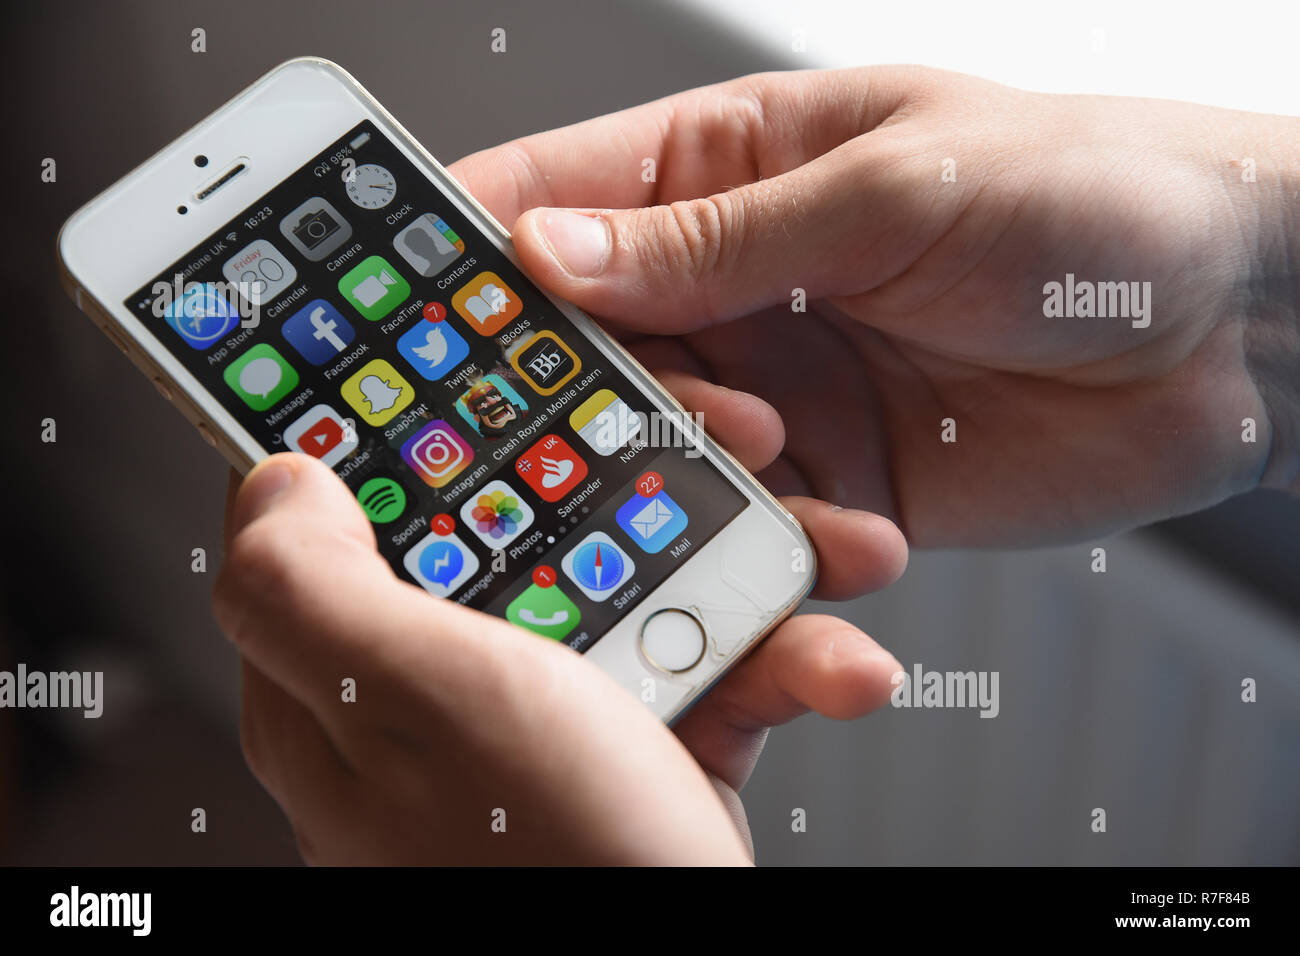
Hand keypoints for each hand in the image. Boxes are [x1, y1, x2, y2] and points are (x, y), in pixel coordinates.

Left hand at [215, 443, 903, 862]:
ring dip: (740, 560)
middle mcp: (444, 691)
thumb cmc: (548, 869)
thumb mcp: (416, 705)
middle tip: (714, 424)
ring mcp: (550, 720)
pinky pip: (705, 668)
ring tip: (827, 547)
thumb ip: (313, 587)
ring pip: (633, 580)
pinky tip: (832, 663)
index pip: (353, 502)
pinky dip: (781, 662)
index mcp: (349, 672)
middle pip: (521, 519)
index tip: (489, 339)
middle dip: (628, 464)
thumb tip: (274, 476)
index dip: (413, 411)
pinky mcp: (641, 748)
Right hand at [452, 66, 1299, 546]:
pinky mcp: (831, 483)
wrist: (1231, 329)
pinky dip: (780, 549)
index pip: (553, 203)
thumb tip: (546, 253)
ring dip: (693, 483)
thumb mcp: (892, 189)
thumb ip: (718, 241)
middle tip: (605, 425)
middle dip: (583, 400)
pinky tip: (853, 534)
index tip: (406, 322)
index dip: (466, 257)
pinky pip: (757, 530)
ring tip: (779, 465)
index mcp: (726, 172)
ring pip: (661, 456)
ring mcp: (778, 391)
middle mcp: (734, 288)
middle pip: (589, 352)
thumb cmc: (1085, 197)